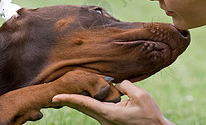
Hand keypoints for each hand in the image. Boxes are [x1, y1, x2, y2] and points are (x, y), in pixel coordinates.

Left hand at [52, 80, 173, 124]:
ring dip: (83, 99)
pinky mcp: (110, 122)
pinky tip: (95, 95)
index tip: (55, 97)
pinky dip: (93, 101)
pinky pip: (98, 109)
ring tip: (75, 92)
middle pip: (83, 106)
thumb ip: (125, 85)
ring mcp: (106, 122)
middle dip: (70, 99)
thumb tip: (115, 84)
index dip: (69, 99)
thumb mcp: (141, 95)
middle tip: (55, 95)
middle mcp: (105, 119)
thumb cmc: (150, 115)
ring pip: (91, 107)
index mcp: (109, 113)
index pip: (85, 103)